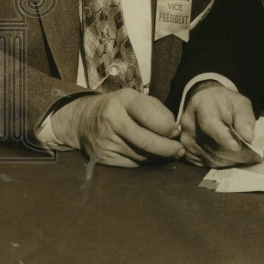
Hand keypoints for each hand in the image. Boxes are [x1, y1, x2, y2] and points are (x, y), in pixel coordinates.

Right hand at [52, 90, 184, 166]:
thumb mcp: (137, 99)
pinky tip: (150, 156)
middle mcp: (111, 120)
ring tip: (168, 152)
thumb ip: (158, 111)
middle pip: (146, 141)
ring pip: (141, 155)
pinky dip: (145, 161)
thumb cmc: (120, 107)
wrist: (83, 120)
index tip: (177, 131)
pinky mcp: (102, 158)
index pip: (150, 116)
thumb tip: (175, 131)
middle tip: (180, 150)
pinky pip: (132, 164)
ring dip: (158, 156)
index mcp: (123, 100)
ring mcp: (105, 141)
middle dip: (168, 148)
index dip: (168, 127)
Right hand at [179, 83, 259, 166]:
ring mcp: (186, 139)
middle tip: (253, 156)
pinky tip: (230, 156)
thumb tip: (249, 137)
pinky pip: (206, 163)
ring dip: (230, 160)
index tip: (237, 146)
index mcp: (202, 105)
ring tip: (244, 155)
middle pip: (212, 145)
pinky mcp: (187, 151)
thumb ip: (245, 117)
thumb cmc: (224, 102)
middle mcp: (189, 124)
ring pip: (210, 158)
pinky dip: (221, 162)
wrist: (205, 103)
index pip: (210, 124)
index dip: (223, 137)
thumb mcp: (239, 102)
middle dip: (235, 153)